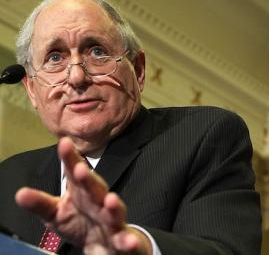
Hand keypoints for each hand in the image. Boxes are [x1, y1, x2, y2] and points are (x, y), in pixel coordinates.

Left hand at [15, 137, 152, 254]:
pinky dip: (129, 241)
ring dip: (114, 207)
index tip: (63, 143)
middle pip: (96, 189)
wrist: (107, 246)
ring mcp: (113, 222)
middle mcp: (99, 203)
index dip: (70, 160)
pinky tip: (129, 242)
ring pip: (115, 213)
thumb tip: (20, 194)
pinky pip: (126, 241)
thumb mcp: (57, 214)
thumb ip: (41, 204)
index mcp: (83, 193)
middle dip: (90, 180)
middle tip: (81, 170)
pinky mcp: (122, 240)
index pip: (76, 174)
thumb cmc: (82, 225)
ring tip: (110, 200)